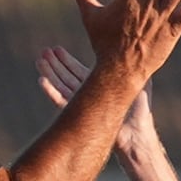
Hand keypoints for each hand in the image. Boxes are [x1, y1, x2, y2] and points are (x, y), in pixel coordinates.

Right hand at [36, 45, 151, 150]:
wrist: (137, 132)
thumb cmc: (140, 108)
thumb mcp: (138, 79)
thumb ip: (133, 65)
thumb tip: (133, 48)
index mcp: (100, 84)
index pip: (79, 70)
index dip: (67, 60)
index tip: (56, 49)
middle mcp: (89, 93)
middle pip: (67, 76)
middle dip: (56, 64)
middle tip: (45, 51)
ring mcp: (83, 104)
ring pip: (62, 86)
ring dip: (50, 73)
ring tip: (40, 60)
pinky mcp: (79, 115)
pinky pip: (62, 102)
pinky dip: (51, 91)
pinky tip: (42, 80)